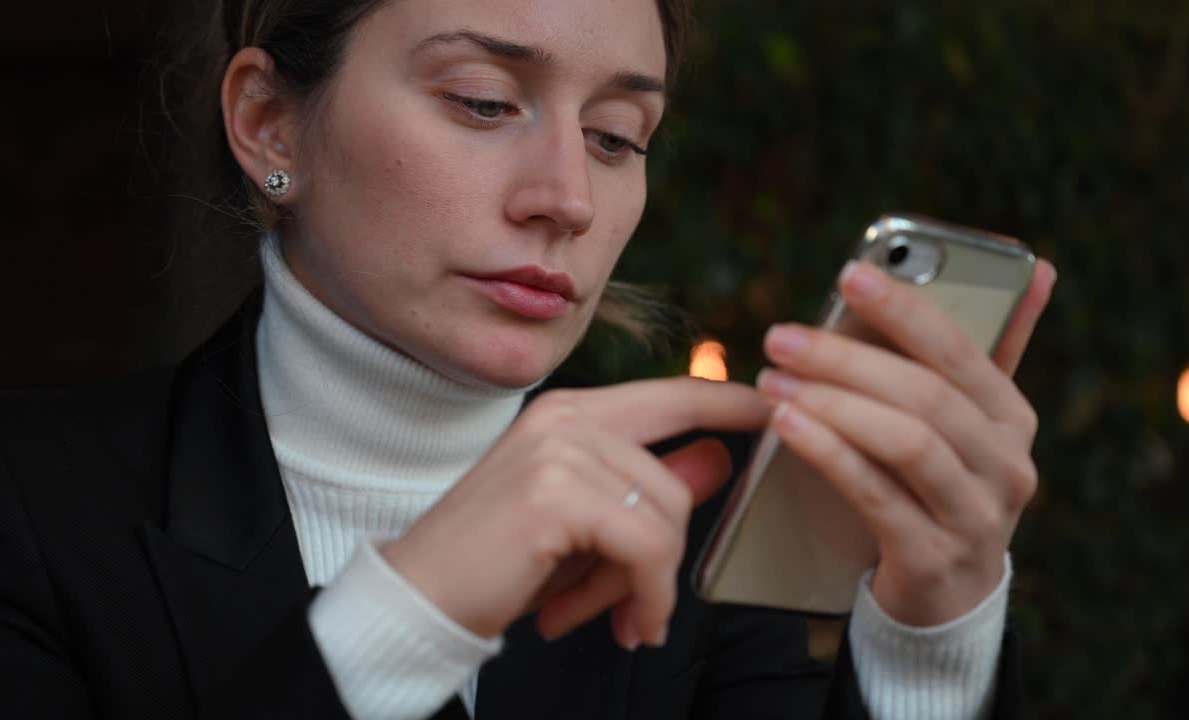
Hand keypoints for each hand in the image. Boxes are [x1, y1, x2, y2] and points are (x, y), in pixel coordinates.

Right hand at [380, 378, 769, 648]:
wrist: (419, 594)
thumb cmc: (499, 562)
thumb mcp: (585, 523)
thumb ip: (649, 487)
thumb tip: (720, 460)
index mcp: (570, 413)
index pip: (669, 396)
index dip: (726, 403)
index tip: (769, 411)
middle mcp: (566, 418)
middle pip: (674, 483)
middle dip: (663, 560)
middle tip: (632, 610)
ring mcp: (560, 449)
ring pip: (665, 518)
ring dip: (648, 586)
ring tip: (608, 618)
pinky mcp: (556, 493)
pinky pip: (645, 548)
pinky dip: (644, 596)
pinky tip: (617, 623)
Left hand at [756, 259, 1056, 625]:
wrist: (948, 596)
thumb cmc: (943, 486)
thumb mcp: (972, 422)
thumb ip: (991, 348)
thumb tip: (1037, 267)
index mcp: (1012, 416)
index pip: (959, 349)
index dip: (904, 308)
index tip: (849, 274)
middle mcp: (1006, 464)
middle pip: (925, 395)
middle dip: (846, 359)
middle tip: (782, 337)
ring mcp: (975, 515)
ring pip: (905, 443)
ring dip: (832, 405)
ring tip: (774, 381)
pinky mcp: (933, 557)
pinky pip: (876, 495)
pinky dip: (828, 454)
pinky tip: (786, 427)